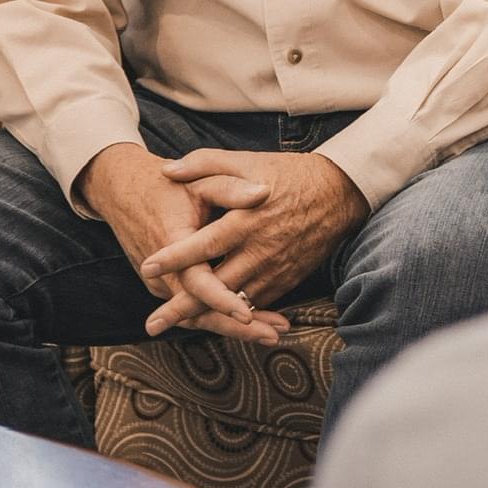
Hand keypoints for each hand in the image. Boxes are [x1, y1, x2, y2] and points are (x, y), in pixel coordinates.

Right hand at [73, 143, 285, 343]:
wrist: (124, 191)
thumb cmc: (167, 185)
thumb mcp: (199, 180)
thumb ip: (230, 188)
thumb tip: (264, 192)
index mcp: (171, 244)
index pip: (196, 282)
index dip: (221, 299)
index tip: (246, 313)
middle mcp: (162, 273)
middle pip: (199, 311)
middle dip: (237, 327)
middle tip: (273, 336)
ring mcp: (162, 284)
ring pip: (197, 316)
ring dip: (233, 327)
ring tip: (272, 334)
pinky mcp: (167, 288)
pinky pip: (194, 309)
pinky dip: (221, 317)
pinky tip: (253, 322)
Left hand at [139, 150, 368, 333]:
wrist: (340, 192)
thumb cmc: (288, 174)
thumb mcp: (247, 160)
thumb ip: (205, 164)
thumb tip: (167, 171)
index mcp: (247, 219)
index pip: (205, 243)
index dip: (175, 257)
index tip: (147, 268)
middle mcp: (261, 249)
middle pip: (217, 286)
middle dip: (184, 306)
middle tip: (153, 324)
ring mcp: (276, 267)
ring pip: (237, 301)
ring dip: (208, 317)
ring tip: (178, 327)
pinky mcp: (288, 277)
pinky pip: (259, 300)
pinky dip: (237, 311)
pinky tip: (215, 319)